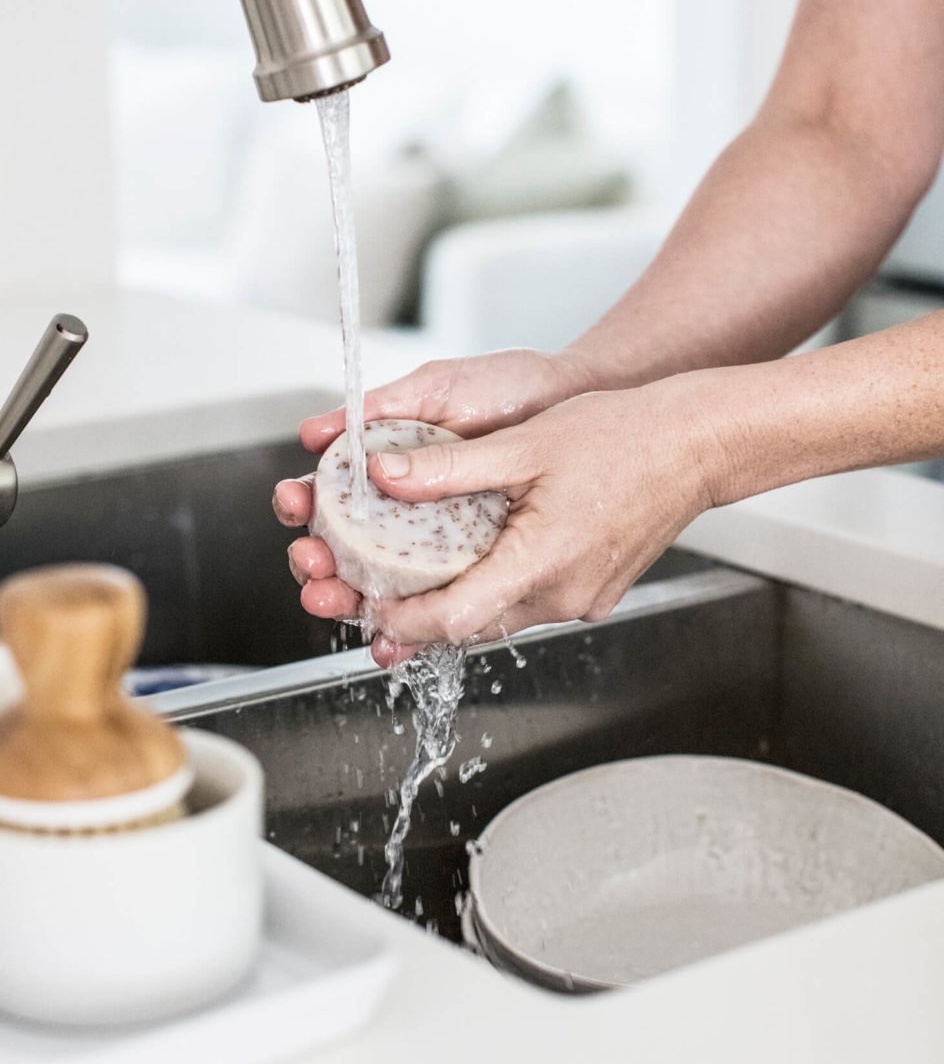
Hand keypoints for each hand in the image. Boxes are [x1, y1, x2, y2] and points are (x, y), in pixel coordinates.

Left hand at [299, 375, 721, 664]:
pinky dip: (493, 590)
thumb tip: (382, 475)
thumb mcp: (524, 444)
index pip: (454, 618)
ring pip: (498, 617)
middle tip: (370, 592)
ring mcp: (582, 599)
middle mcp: (563, 595)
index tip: (367, 606)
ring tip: (409, 577)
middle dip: (416, 614)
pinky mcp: (593, 592)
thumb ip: (449, 467)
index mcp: (543, 563)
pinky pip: (528, 603)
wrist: (696, 445)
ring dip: (454, 604)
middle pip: (470, 626)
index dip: (402, 619)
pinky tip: (471, 562)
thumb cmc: (624, 437)